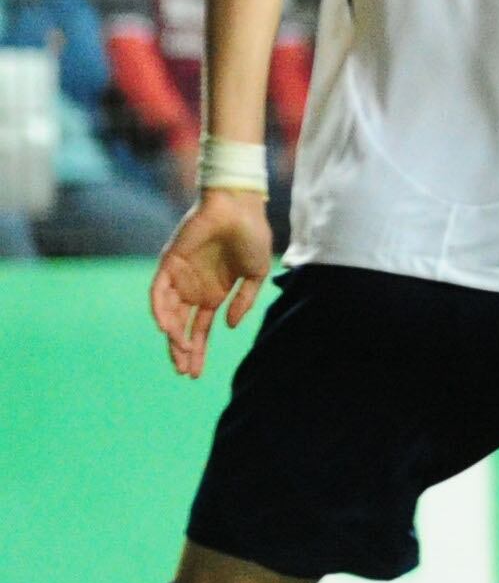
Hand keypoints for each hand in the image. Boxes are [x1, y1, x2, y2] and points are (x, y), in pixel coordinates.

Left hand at [152, 190, 274, 376]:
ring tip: (180, 352)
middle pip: (181, 327)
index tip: (195, 374)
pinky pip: (159, 292)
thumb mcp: (255, 275)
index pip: (199, 328)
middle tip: (184, 372)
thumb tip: (230, 326)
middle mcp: (193, 289)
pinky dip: (160, 311)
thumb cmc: (251, 236)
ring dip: (171, 335)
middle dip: (181, 351)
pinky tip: (168, 329)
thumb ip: (244, 302)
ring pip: (168, 314)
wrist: (239, 208)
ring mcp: (180, 277)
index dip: (197, 351)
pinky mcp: (169, 264)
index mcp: (213, 294)